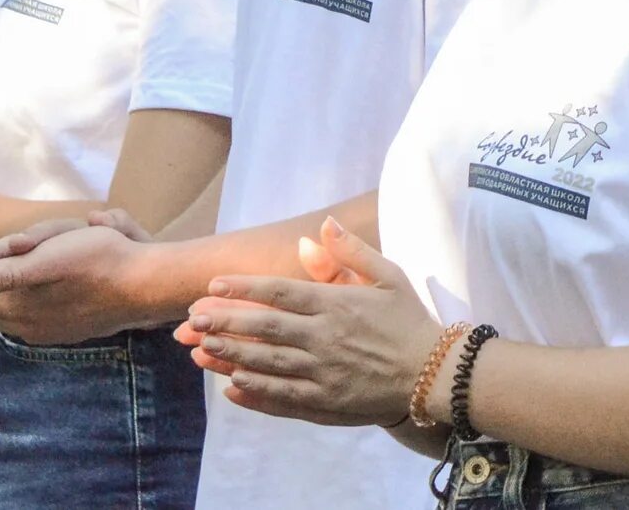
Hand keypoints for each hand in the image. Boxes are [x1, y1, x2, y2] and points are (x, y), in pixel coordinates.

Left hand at [0, 217, 158, 343]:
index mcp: (15, 307)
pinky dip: (2, 305)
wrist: (143, 288)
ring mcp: (43, 331)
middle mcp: (23, 325)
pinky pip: (18, 320)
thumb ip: (7, 274)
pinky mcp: (61, 330)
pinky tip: (8, 298)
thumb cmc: (99, 262)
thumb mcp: (50, 259)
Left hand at [178, 217, 442, 427]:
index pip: (280, 292)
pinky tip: (232, 386)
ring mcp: (323, 374)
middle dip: (225, 321)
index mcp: (338, 304)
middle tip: (194, 318)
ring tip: (200, 349)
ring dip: (230, 356)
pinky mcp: (325, 404)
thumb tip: (322, 225)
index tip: (214, 285)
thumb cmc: (410, 321)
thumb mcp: (389, 276)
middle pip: (265, 328)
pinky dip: (254, 393)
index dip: (244, 287)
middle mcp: (325, 338)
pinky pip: (281, 399)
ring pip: (267, 364)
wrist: (434, 374)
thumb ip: (351, 252)